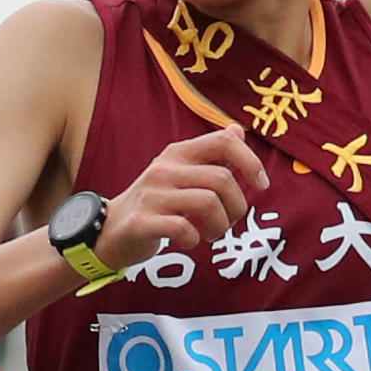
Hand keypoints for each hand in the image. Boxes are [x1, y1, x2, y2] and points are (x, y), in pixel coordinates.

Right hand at [100, 121, 268, 267]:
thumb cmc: (154, 203)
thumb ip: (209, 154)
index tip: (262, 185)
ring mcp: (152, 195)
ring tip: (211, 234)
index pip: (224, 141)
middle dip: (237, 207)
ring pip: (208, 204)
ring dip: (220, 226)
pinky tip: (190, 241)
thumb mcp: (179, 172)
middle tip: (229, 222)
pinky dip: (195, 239)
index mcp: (178, 153)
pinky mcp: (142, 222)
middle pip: (222, 180)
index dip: (250, 161)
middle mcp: (165, 169)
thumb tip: (238, 130)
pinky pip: (183, 228)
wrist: (108, 229)